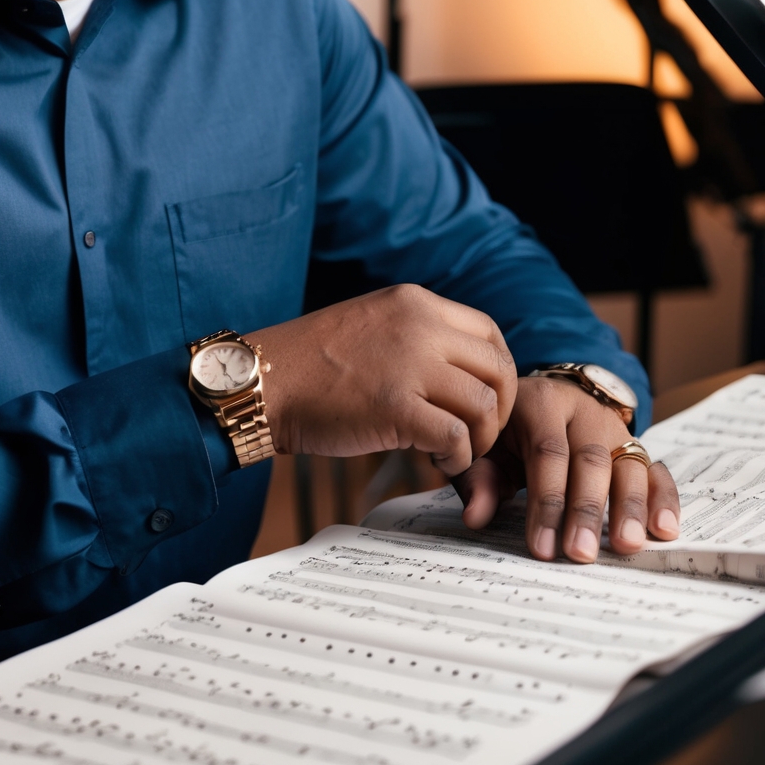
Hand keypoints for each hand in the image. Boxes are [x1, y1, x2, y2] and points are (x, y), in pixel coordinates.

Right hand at [249, 285, 516, 474]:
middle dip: (498, 410)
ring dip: (479, 439)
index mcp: (415, 302)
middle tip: (477, 434)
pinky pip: (456, 438)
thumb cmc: (313, 363)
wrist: (265, 381)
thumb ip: (417, 334)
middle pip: (497, 368)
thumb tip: (463, 372)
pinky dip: (457, 459)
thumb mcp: (372, 322)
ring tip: (454, 451)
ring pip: (484, 406)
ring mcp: (410, 366)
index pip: (488, 333)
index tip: (484, 400)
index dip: (497, 372)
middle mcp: (419, 326)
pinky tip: (437, 463)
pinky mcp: (397, 409)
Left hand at [452, 376, 679, 561]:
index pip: (548, 453)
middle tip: (581, 554)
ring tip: (626, 546)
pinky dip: (663, 499)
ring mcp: (614, 427)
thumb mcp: (487, 446)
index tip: (541, 547)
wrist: (541, 396)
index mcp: (541, 403)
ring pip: (628, 464)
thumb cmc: (508, 430)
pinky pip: (655, 469)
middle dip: (586, 511)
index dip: (545, 502)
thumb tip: (476, 517)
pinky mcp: (635, 446)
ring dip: (629, 508)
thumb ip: (479, 478)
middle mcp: (583, 410)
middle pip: (591, 460)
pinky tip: (664, 529)